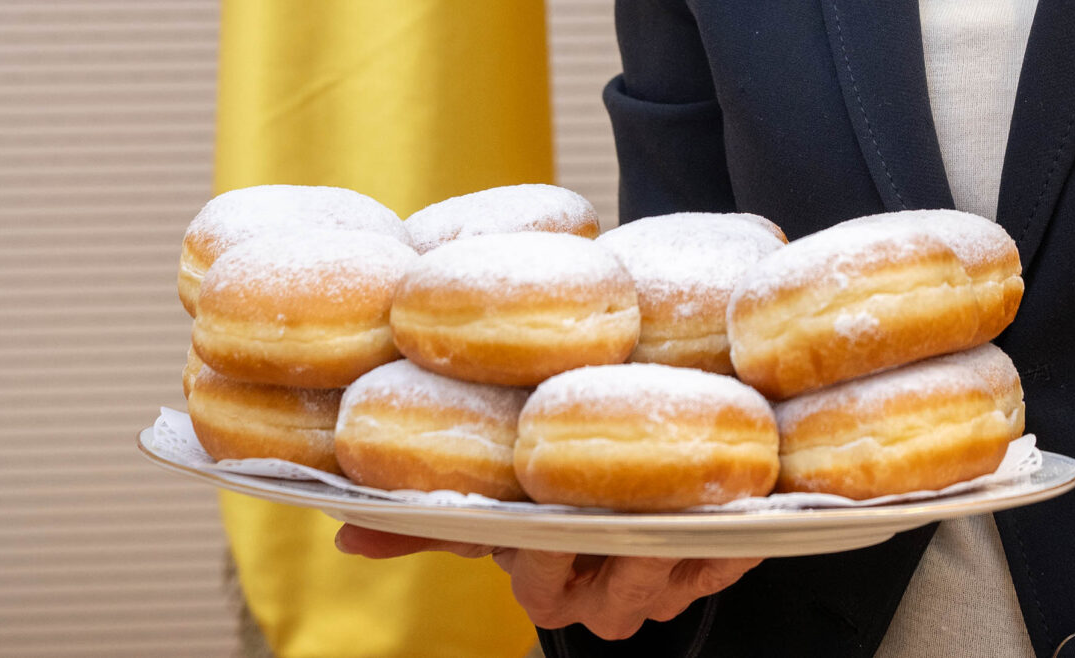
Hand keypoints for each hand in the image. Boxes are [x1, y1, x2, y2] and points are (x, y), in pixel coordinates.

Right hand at [333, 527, 758, 640]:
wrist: (635, 477)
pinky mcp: (717, 564)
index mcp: (548, 587)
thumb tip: (344, 531)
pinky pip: (727, 559)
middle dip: (624, 557)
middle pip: (615, 594)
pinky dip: (731, 531)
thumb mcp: (492, 502)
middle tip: (632, 519)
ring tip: (682, 503)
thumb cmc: (551, 495)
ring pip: (671, 579)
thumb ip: (430, 516)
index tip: (547, 522)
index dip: (547, 558)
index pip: (540, 585)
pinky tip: (730, 494)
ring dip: (678, 544)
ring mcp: (663, 585)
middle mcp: (605, 597)